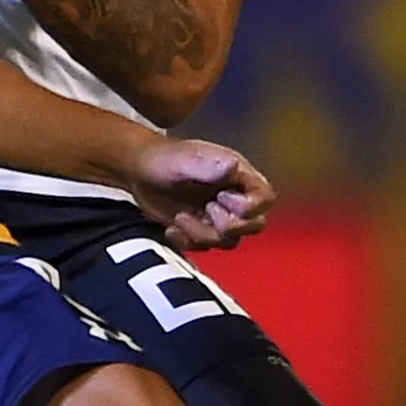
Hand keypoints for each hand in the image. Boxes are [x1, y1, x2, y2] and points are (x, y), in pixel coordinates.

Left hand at [122, 136, 274, 251]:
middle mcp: (234, 196)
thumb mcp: (183, 159)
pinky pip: (207, 248)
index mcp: (238, 175)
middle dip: (229, 226)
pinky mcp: (202, 229)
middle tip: (205, 210)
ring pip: (229, 241)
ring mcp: (219, 215)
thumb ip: (207, 165)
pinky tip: (171, 230)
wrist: (140, 170)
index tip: (220, 196)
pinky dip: (188, 242)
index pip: (265, 198)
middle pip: (255, 225)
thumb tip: (232, 167)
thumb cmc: (164, 158)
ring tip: (180, 218)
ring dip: (203, 235)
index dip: (248, 206)